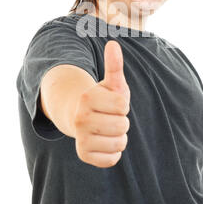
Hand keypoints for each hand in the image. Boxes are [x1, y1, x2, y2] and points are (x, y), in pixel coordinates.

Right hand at [74, 40, 130, 167]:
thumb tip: (113, 43)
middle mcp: (80, 118)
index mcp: (87, 98)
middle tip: (110, 117)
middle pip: (122, 126)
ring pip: (119, 144)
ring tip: (108, 129)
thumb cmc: (103, 98)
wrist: (81, 117)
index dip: (123, 104)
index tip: (113, 103)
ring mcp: (80, 138)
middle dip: (122, 121)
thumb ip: (114, 65)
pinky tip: (105, 142)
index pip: (122, 106)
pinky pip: (112, 159)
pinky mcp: (83, 155)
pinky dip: (114, 153)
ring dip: (120, 137)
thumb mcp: (111, 82)